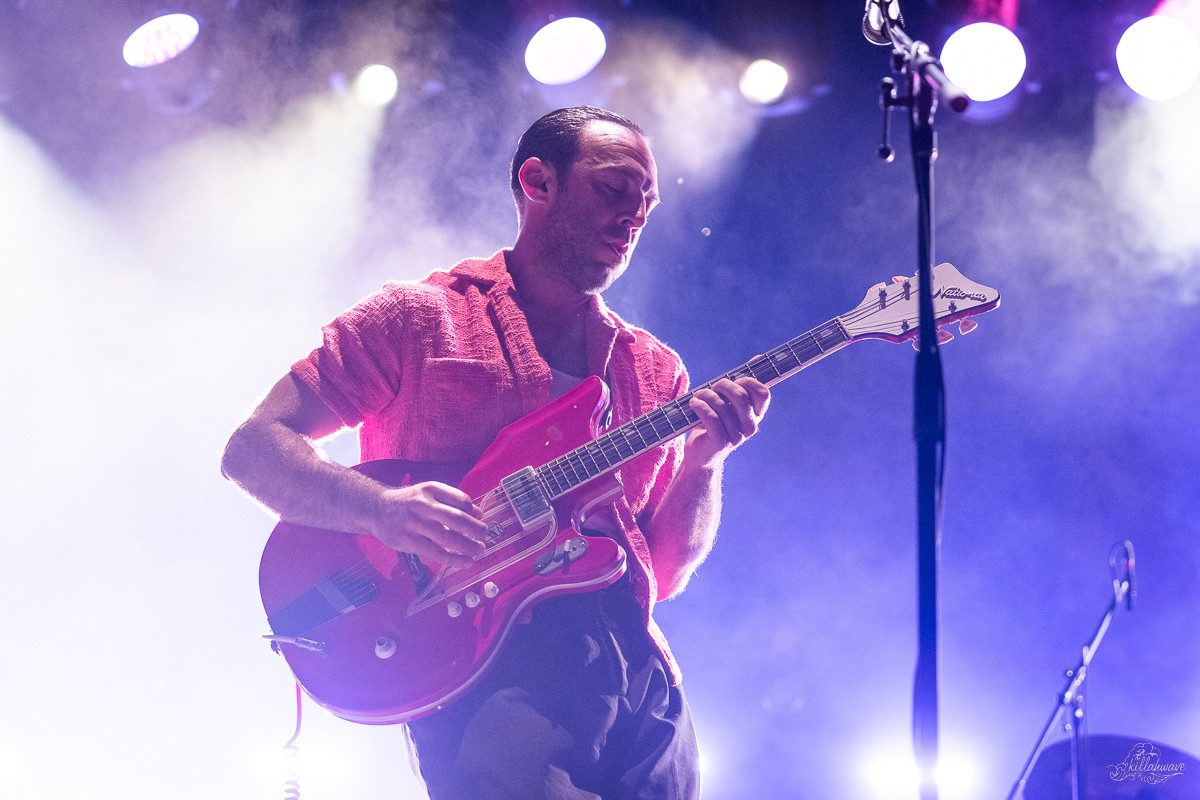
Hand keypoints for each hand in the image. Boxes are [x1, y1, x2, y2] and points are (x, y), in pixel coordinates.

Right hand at [366, 482, 488, 566]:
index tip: (480, 520)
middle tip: (484, 536)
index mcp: (431, 489)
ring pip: (449, 539)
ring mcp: (415, 524)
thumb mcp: (428, 493)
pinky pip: (437, 553)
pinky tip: (465, 562)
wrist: (377, 509)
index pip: (461, 500)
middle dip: (476, 530)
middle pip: (457, 519)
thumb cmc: (409, 502)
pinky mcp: (409, 541)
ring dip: (468, 547)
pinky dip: (454, 559)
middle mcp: (423, 505)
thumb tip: (478, 514)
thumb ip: (452, 501)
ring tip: (478, 551)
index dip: (474, 512)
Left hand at [685, 377, 770, 468]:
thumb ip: (742, 383)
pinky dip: (700, 406)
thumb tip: (759, 358)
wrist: (700, 454)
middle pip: (741, 396)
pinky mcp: (721, 442)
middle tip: (712, 388)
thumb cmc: (714, 423)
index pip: (763, 394)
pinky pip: (711, 417)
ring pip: (722, 406)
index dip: (748, 382)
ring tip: (698, 397)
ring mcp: (737, 436)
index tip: (735, 380)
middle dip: (723, 386)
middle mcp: (750, 427)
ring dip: (706, 395)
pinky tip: (693, 404)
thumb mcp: (728, 402)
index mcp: (755, 415)